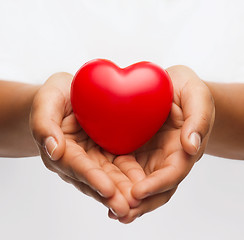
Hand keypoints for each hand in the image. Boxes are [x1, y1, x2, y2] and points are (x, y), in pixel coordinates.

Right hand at [30, 72, 144, 216]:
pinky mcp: (106, 152)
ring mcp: (93, 158)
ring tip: (138, 203)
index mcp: (61, 150)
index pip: (77, 166)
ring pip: (109, 177)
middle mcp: (77, 159)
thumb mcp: (46, 102)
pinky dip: (130, 177)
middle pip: (95, 179)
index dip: (92, 178)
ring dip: (122, 191)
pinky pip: (119, 166)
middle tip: (127, 208)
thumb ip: (45, 125)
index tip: (108, 190)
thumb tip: (53, 150)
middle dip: (111, 194)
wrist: (68, 95)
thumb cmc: (55, 97)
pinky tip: (143, 185)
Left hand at [109, 65, 214, 222]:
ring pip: (138, 183)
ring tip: (109, 209)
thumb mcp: (196, 97)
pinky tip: (101, 187)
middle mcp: (166, 158)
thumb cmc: (187, 91)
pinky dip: (115, 181)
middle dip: (139, 203)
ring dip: (125, 198)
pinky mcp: (133, 149)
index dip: (157, 185)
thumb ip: (198, 119)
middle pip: (155, 188)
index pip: (172, 174)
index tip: (138, 193)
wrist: (171, 87)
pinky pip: (124, 169)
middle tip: (119, 213)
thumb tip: (192, 146)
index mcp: (183, 149)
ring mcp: (149, 156)